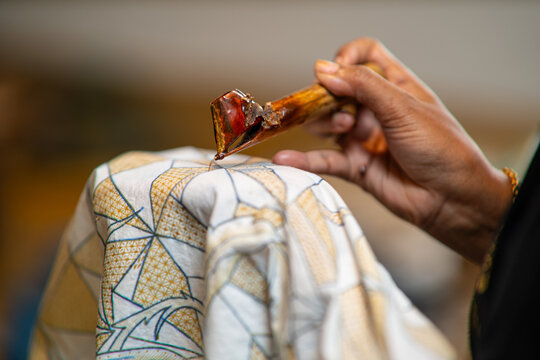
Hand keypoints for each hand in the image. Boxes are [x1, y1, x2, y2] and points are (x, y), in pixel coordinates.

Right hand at [273, 38, 511, 263]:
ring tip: (343, 129)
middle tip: (333, 104)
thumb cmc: (441, 149)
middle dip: (329, 95)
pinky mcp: (356, 166)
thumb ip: (364, 86)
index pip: (365, 56)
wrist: (452, 200)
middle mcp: (377, 110)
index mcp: (396, 87)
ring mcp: (365, 138)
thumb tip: (323, 69)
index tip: (337, 68)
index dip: (347, 57)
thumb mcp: (404, 109)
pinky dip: (305, 159)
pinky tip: (285, 158)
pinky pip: (325, 160)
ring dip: (324, 122)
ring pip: (327, 123)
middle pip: (337, 90)